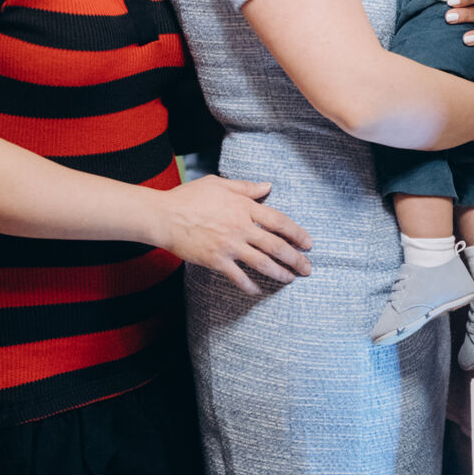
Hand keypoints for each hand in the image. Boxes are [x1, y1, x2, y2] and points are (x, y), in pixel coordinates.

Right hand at [157, 176, 313, 294]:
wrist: (165, 216)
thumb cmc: (190, 197)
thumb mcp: (219, 184)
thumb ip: (246, 187)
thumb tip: (268, 186)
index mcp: (244, 207)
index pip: (279, 221)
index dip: (297, 233)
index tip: (308, 242)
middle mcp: (241, 227)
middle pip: (276, 246)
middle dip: (295, 258)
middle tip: (308, 268)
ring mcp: (229, 246)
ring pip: (262, 263)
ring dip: (280, 273)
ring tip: (290, 279)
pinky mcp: (216, 261)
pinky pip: (238, 277)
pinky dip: (250, 285)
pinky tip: (258, 290)